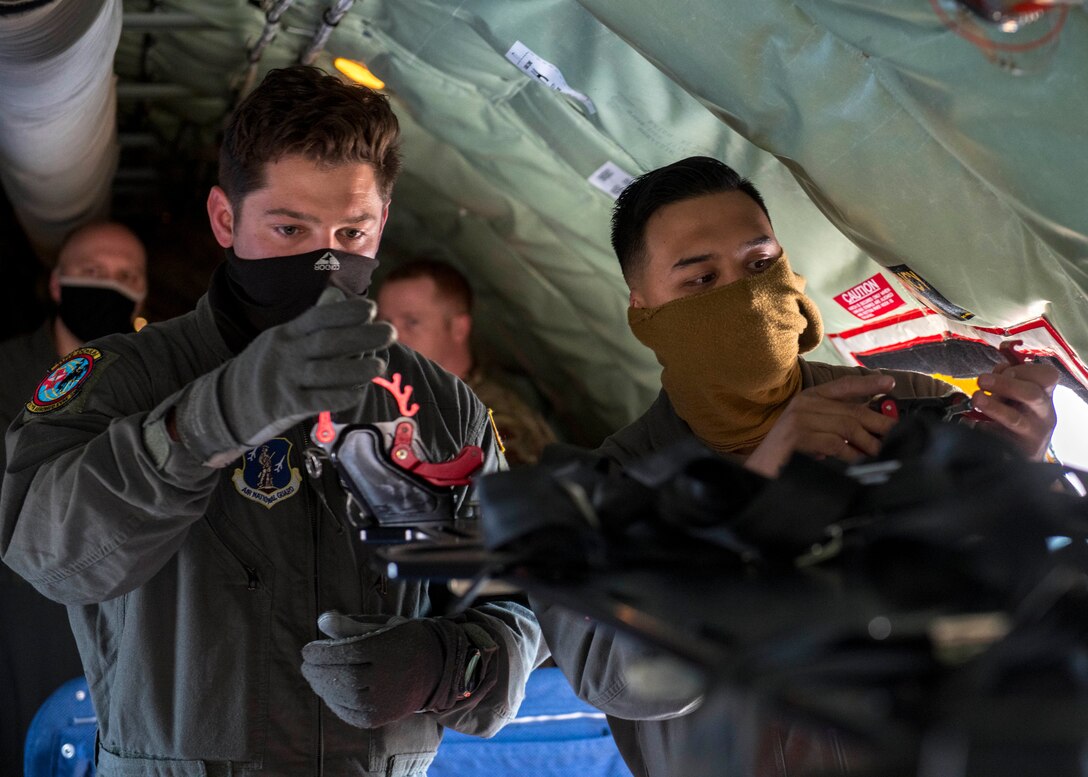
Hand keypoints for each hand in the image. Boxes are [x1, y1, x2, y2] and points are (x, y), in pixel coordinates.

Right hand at [175, 297, 394, 465]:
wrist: (225, 403)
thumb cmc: (266, 368)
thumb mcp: (282, 339)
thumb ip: (311, 321)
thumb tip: (338, 294)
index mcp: (286, 333)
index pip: (319, 316)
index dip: (347, 310)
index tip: (372, 308)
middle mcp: (285, 352)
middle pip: (328, 341)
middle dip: (363, 336)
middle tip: (390, 332)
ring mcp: (283, 379)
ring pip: (327, 372)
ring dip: (358, 368)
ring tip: (379, 365)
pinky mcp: (284, 405)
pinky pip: (318, 400)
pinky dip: (341, 395)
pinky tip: (359, 391)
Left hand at [301, 612, 477, 728]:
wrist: (438, 669)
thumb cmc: (405, 641)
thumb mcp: (385, 626)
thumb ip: (352, 626)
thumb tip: (321, 621)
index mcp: (389, 649)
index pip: (347, 651)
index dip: (322, 652)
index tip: (307, 650)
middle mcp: (389, 676)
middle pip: (344, 676)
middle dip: (318, 671)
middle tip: (306, 665)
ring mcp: (387, 700)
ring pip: (345, 697)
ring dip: (323, 687)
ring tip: (314, 677)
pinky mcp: (383, 717)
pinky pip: (351, 714)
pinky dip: (335, 704)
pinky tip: (329, 693)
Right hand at [744, 374, 897, 477]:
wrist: (760, 470)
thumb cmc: (788, 454)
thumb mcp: (812, 431)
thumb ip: (835, 425)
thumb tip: (870, 429)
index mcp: (808, 399)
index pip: (843, 386)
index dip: (867, 383)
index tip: (889, 383)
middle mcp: (803, 404)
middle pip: (851, 410)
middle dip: (877, 423)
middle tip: (896, 435)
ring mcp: (799, 418)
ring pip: (846, 426)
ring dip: (867, 443)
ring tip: (879, 455)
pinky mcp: (797, 435)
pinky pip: (834, 443)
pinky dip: (850, 455)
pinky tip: (858, 462)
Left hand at [971, 362, 1058, 459]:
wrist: (1023, 458)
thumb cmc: (1018, 417)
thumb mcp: (1017, 396)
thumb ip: (1009, 379)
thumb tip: (999, 369)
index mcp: (1045, 396)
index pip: (1048, 376)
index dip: (1025, 369)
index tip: (1004, 370)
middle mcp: (1043, 415)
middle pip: (1032, 394)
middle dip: (1004, 384)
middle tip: (981, 380)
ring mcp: (1032, 435)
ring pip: (1015, 419)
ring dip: (992, 407)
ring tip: (976, 399)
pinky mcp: (1017, 452)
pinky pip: (999, 440)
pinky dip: (984, 430)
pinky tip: (973, 426)